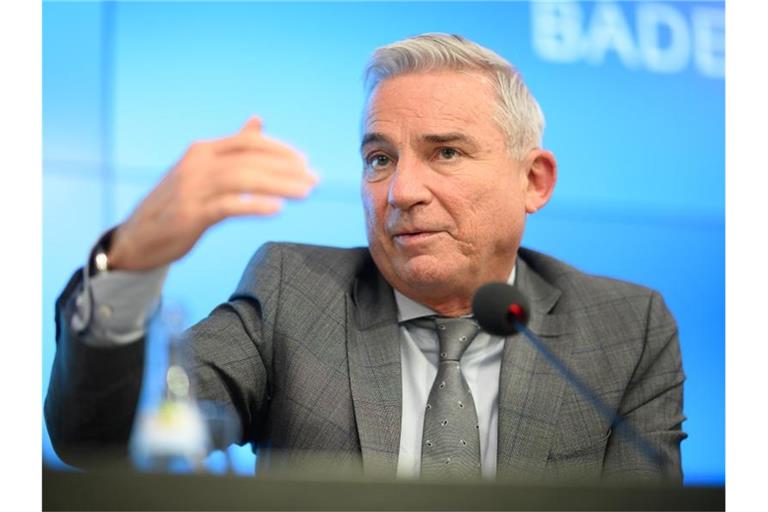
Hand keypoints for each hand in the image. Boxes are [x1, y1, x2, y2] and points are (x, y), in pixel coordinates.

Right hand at [107, 117, 317, 270]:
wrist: (137, 237)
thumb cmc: (176, 203)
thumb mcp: (203, 170)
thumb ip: (232, 149)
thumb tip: (257, 121)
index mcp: (203, 151)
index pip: (248, 142)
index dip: (280, 150)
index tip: (305, 162)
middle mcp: (197, 164)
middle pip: (251, 159)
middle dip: (287, 169)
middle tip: (315, 180)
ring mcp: (192, 188)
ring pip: (243, 179)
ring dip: (279, 185)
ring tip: (305, 193)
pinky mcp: (190, 214)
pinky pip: (227, 206)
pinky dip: (254, 205)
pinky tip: (276, 209)